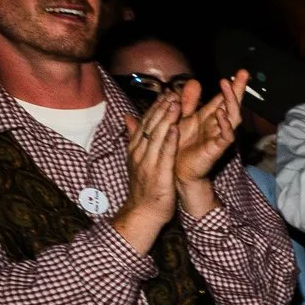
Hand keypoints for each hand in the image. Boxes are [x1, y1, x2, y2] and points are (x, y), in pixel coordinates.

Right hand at [114, 83, 185, 252]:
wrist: (142, 213)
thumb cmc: (144, 188)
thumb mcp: (137, 160)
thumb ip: (134, 138)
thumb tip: (128, 118)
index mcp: (135, 148)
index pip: (145, 123)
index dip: (156, 107)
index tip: (166, 93)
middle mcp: (139, 152)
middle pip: (151, 125)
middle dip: (162, 108)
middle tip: (173, 92)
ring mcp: (148, 162)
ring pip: (157, 136)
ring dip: (167, 118)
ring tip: (176, 103)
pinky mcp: (158, 173)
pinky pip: (164, 154)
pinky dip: (169, 140)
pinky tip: (175, 128)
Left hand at [173, 70, 246, 207]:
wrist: (176, 171)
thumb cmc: (178, 146)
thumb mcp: (181, 118)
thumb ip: (187, 102)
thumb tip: (193, 82)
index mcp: (208, 117)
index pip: (222, 98)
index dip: (231, 86)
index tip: (238, 72)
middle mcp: (216, 125)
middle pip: (232, 104)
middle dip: (237, 89)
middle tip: (243, 73)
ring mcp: (218, 136)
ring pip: (232, 117)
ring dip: (231, 102)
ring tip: (229, 86)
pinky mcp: (217, 149)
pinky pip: (226, 136)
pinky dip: (225, 125)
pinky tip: (222, 114)